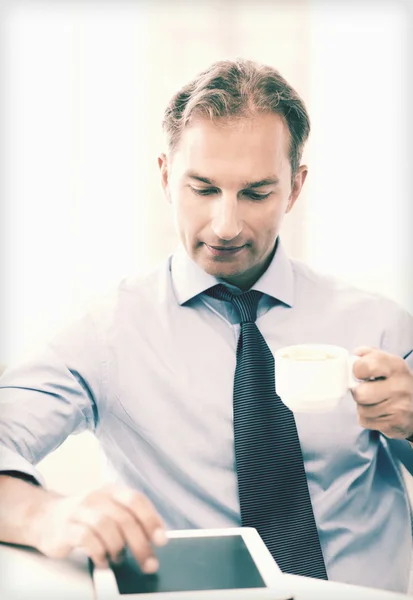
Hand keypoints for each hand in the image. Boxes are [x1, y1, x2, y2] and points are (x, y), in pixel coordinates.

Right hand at [29, 484, 167, 570]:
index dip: (151, 520)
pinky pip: (87, 539)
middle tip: (148, 563)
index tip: (161, 540)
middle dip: (140, 544)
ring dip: (118, 548)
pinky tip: (102, 560)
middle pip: (124, 518)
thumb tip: (155, 538)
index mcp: (111, 490)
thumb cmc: (85, 517)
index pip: (136, 500)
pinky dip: (99, 553)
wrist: (45, 517)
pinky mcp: (65, 527)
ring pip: (106, 527)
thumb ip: (129, 518)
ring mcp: (79, 510)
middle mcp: (96, 496)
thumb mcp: (108, 509)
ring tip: (119, 558)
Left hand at [351, 346, 412, 438]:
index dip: (357, 370)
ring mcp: (399, 407)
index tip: (360, 374)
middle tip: (367, 390)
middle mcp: (400, 386)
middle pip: (360, 394)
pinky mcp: (396, 424)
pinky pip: (366, 421)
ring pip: (361, 410)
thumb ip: (367, 354)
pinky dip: (368, 418)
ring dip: (363, 406)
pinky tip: (379, 412)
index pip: (365, 366)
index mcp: (396, 366)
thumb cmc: (394, 381)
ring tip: (375, 402)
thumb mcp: (385, 362)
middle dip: (359, 393)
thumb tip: (353, 357)